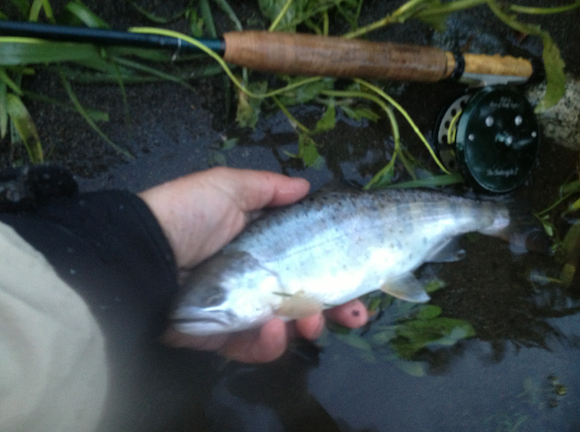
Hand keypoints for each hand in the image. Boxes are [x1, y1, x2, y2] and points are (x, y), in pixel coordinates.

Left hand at [139, 167, 367, 362]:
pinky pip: (252, 347)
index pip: (306, 260)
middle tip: (357, 314)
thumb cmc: (186, 213)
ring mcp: (240, 308)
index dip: (334, 268)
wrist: (140, 251)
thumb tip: (306, 185)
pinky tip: (276, 333)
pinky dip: (268, 345)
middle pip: (303, 296)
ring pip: (285, 326)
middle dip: (335, 307)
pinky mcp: (221, 334)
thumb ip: (268, 188)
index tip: (360, 276)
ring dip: (308, 326)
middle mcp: (254, 278)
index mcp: (259, 245)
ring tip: (315, 324)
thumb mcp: (227, 187)